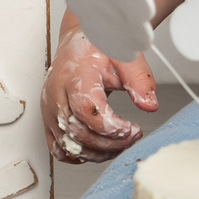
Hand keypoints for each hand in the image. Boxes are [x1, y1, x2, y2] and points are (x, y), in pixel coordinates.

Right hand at [42, 29, 157, 162]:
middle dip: (110, 143)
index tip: (132, 128)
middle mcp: (56, 94)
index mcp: (74, 75)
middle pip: (78, 132)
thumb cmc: (97, 47)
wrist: (79, 43)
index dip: (111, 127)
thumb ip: (139, 80)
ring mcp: (50, 109)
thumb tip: (149, 105)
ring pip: (69, 146)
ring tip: (121, 143)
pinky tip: (100, 148)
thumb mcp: (125, 57)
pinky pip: (59, 149)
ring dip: (98, 153)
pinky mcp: (49, 121)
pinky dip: (81, 155)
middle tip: (133, 135)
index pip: (87, 110)